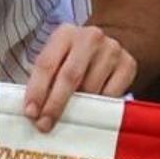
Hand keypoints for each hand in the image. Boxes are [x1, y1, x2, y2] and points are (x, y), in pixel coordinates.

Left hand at [19, 20, 136, 129]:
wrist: (105, 48)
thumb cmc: (72, 59)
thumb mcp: (56, 60)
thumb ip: (44, 81)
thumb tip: (33, 112)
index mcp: (65, 33)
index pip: (47, 63)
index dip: (37, 90)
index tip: (31, 113)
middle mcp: (90, 37)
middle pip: (70, 76)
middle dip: (55, 104)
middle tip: (45, 125)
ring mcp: (112, 49)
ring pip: (91, 88)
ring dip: (77, 108)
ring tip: (69, 117)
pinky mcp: (129, 64)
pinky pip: (111, 96)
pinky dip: (98, 107)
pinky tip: (90, 109)